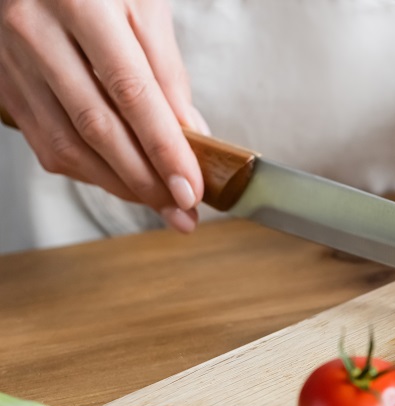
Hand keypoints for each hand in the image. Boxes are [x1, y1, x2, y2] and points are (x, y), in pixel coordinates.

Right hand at [0, 0, 203, 231]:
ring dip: (119, 184)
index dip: (163, 148)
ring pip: (66, 144)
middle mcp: (36, 31)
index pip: (131, 92)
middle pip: (97, 126)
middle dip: (145, 180)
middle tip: (183, 210)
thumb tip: (191, 134)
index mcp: (81, 3)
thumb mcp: (143, 3)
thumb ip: (166, 68)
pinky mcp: (3, 82)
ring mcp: (11, 59)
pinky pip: (44, 141)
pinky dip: (88, 170)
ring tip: (161, 203)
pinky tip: (121, 180)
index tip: (191, 188)